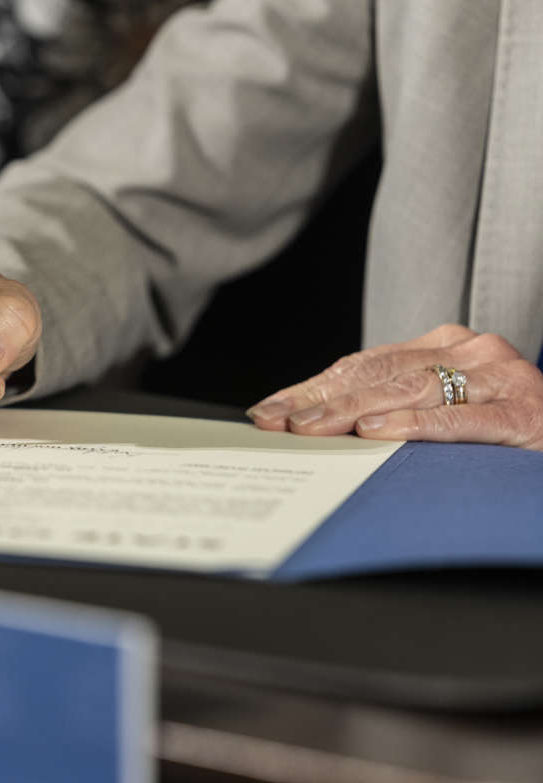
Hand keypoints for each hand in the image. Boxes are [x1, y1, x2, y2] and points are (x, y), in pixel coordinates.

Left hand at [246, 324, 542, 449]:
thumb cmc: (504, 432)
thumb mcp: (445, 409)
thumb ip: (393, 406)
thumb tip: (315, 426)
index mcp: (447, 347)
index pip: (363, 365)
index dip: (312, 388)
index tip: (267, 412)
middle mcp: (471, 352)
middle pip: (379, 374)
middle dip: (320, 400)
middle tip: (276, 423)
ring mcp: (499, 379)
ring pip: (412, 390)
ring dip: (354, 410)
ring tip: (312, 429)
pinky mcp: (522, 415)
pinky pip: (460, 419)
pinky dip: (414, 426)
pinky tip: (375, 434)